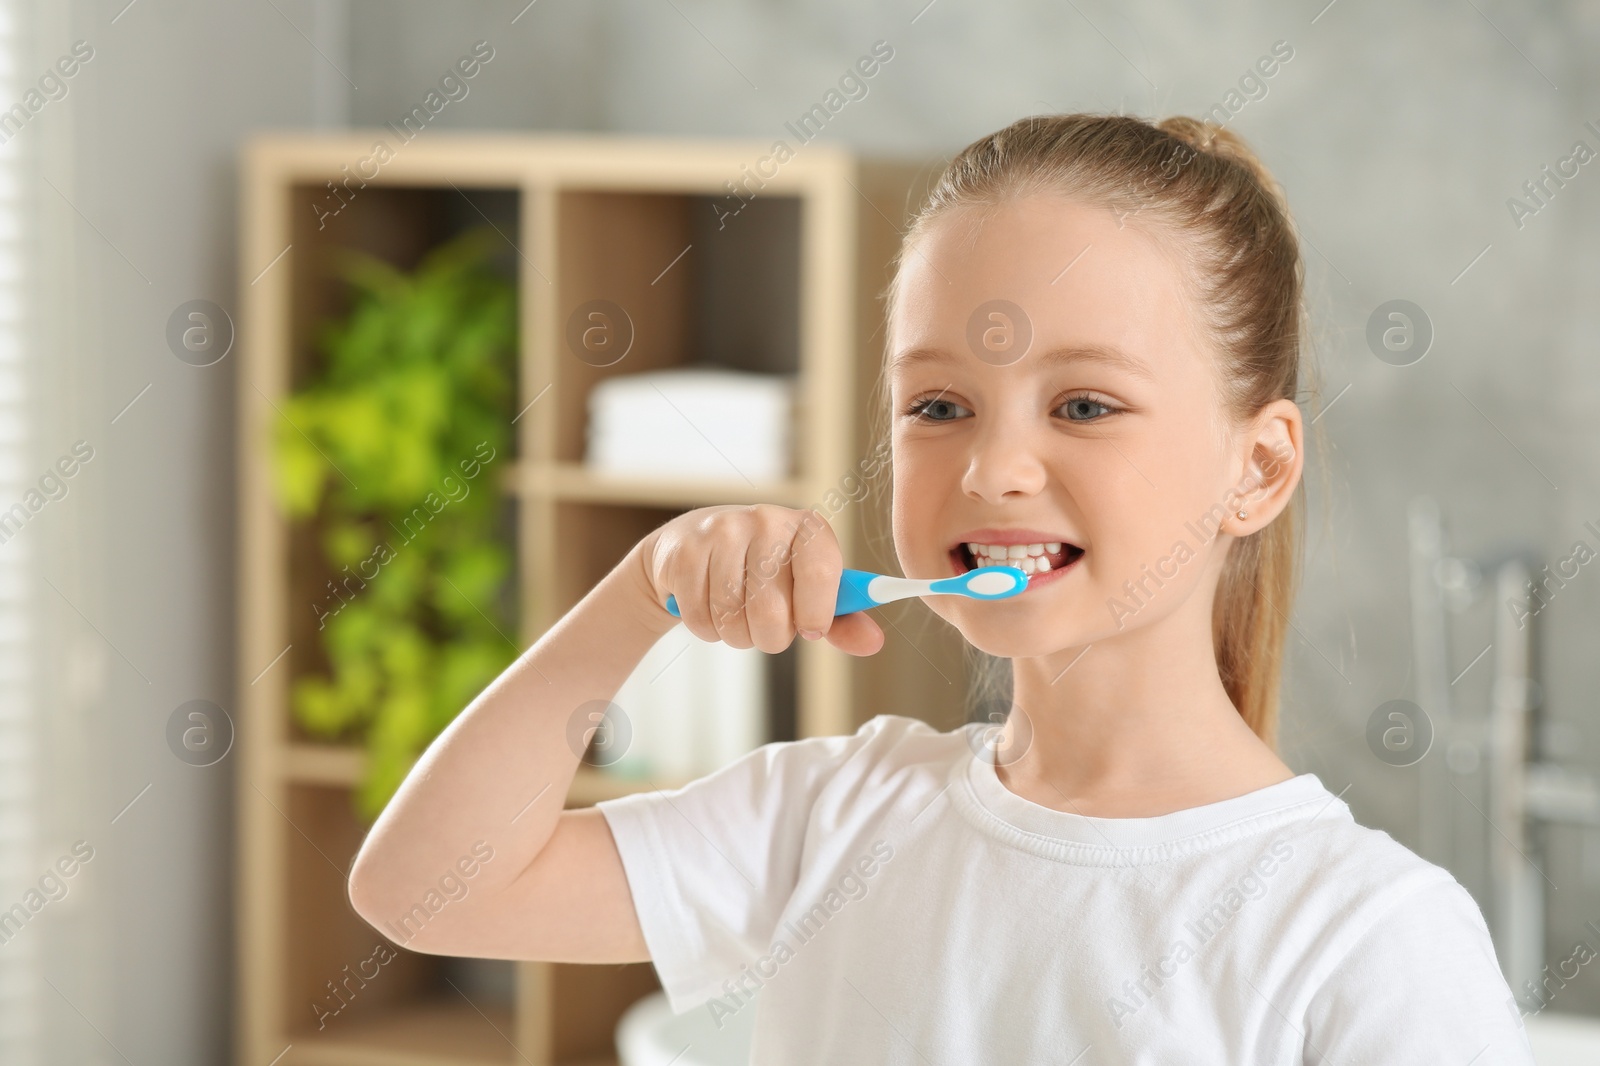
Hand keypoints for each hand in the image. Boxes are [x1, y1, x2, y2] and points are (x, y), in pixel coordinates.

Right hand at [636, 505, 883, 656]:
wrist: (690, 549)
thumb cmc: (760, 574)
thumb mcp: (805, 591)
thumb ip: (840, 619)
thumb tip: (873, 643)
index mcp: (807, 528)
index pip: (822, 573)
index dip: (817, 613)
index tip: (810, 630)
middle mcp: (767, 520)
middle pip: (772, 611)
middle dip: (770, 637)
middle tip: (765, 628)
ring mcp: (722, 532)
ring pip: (733, 618)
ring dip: (735, 635)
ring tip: (736, 616)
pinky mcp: (685, 551)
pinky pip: (700, 618)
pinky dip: (706, 628)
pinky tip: (708, 607)